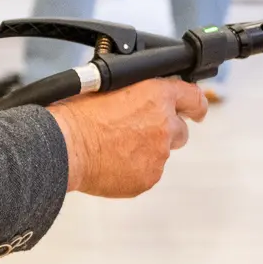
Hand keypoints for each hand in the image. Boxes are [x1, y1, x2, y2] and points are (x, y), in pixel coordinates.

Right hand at [48, 78, 207, 197]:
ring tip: (115, 148)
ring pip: (161, 153)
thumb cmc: (79, 114)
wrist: (65, 146)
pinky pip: (148, 172)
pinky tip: (113, 162)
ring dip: (146, 150)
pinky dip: (135, 169)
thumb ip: (135, 92)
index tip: (196, 111)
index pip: (193, 97)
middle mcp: (164, 125)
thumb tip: (139, 96)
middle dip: (165, 131)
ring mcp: (159, 155)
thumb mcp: (111, 86)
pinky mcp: (148, 177)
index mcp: (157, 96)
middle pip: (180, 131)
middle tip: (138, 132)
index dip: (195, 104)